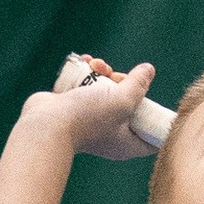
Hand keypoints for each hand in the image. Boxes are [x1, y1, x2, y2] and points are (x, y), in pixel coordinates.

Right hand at [33, 56, 160, 159]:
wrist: (47, 122)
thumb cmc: (88, 117)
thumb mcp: (122, 99)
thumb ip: (138, 84)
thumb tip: (149, 70)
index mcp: (126, 142)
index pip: (150, 134)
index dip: (156, 117)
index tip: (152, 99)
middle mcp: (110, 133)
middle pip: (129, 104)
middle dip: (125, 83)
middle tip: (118, 78)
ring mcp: (91, 119)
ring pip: (106, 90)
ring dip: (104, 72)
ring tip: (96, 65)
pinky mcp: (74, 107)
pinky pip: (87, 86)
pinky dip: (87, 72)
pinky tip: (85, 62)